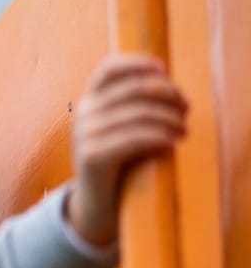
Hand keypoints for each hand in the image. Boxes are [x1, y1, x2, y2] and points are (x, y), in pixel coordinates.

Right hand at [67, 54, 187, 245]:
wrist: (97, 203)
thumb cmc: (119, 162)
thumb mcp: (122, 128)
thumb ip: (135, 106)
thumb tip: (169, 87)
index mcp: (89, 102)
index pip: (108, 69)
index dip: (138, 63)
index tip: (164, 70)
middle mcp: (83, 113)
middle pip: (134, 89)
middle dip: (168, 95)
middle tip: (186, 109)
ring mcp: (84, 135)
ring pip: (139, 114)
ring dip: (170, 120)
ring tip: (184, 131)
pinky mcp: (93, 156)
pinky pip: (136, 138)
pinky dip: (161, 137)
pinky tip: (174, 142)